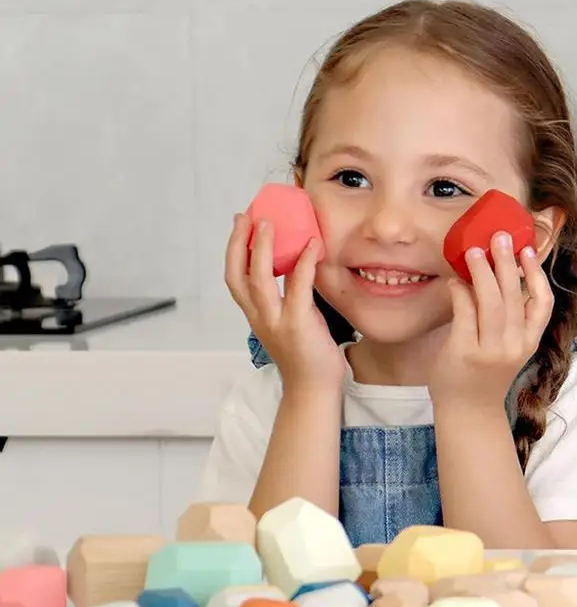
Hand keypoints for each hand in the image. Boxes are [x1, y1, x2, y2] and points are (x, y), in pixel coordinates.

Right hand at [225, 213, 346, 389]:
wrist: (313, 390)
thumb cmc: (307, 356)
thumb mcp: (291, 322)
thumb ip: (289, 299)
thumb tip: (299, 268)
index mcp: (256, 316)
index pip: (235, 279)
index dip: (234, 250)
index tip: (240, 224)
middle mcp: (259, 317)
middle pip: (237, 274)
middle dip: (238, 242)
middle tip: (246, 215)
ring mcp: (276, 321)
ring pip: (259, 278)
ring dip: (263, 247)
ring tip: (270, 222)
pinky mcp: (298, 324)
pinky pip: (298, 287)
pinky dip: (303, 263)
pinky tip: (312, 245)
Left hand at [428, 231, 552, 408]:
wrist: (469, 413)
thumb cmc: (485, 376)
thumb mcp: (507, 349)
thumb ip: (508, 319)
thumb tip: (496, 275)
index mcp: (528, 342)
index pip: (542, 304)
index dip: (536, 275)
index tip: (527, 251)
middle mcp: (513, 345)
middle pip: (514, 295)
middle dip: (507, 262)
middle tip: (499, 237)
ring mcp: (489, 350)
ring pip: (490, 301)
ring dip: (482, 271)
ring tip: (473, 251)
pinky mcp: (464, 351)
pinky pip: (464, 313)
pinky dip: (460, 293)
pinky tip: (454, 281)